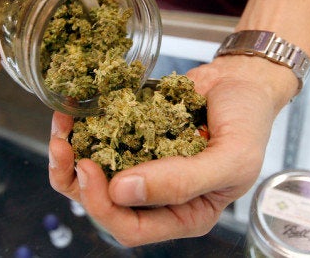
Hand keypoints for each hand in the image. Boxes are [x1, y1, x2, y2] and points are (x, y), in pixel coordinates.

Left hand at [48, 55, 296, 246]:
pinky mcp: (130, 136)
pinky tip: (70, 114)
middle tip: (66, 149)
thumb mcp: (231, 159)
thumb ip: (183, 181)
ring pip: (92, 176)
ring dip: (69, 156)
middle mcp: (156, 195)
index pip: (132, 228)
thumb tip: (123, 191)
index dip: (104, 207)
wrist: (243, 81)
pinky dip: (79, 130)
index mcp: (184, 213)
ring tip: (60, 131)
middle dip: (77, 181)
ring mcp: (140, 164)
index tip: (90, 171)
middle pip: (103, 205)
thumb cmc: (248, 123)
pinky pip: (97, 141)